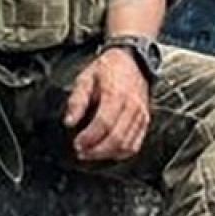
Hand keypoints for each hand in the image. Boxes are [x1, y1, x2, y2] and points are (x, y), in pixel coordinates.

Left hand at [63, 47, 154, 162]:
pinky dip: (122, 153)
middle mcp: (132, 106)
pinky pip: (136, 144)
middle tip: (81, 152)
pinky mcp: (145, 121)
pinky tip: (108, 152)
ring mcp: (141, 115)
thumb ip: (77, 100)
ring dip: (107, 154)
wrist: (132, 61)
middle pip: (116, 138)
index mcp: (116, 94)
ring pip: (127, 145)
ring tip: (91, 153)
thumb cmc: (108, 68)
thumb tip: (69, 122)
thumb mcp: (85, 78)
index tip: (77, 143)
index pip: (104, 123)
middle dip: (97, 150)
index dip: (89, 137)